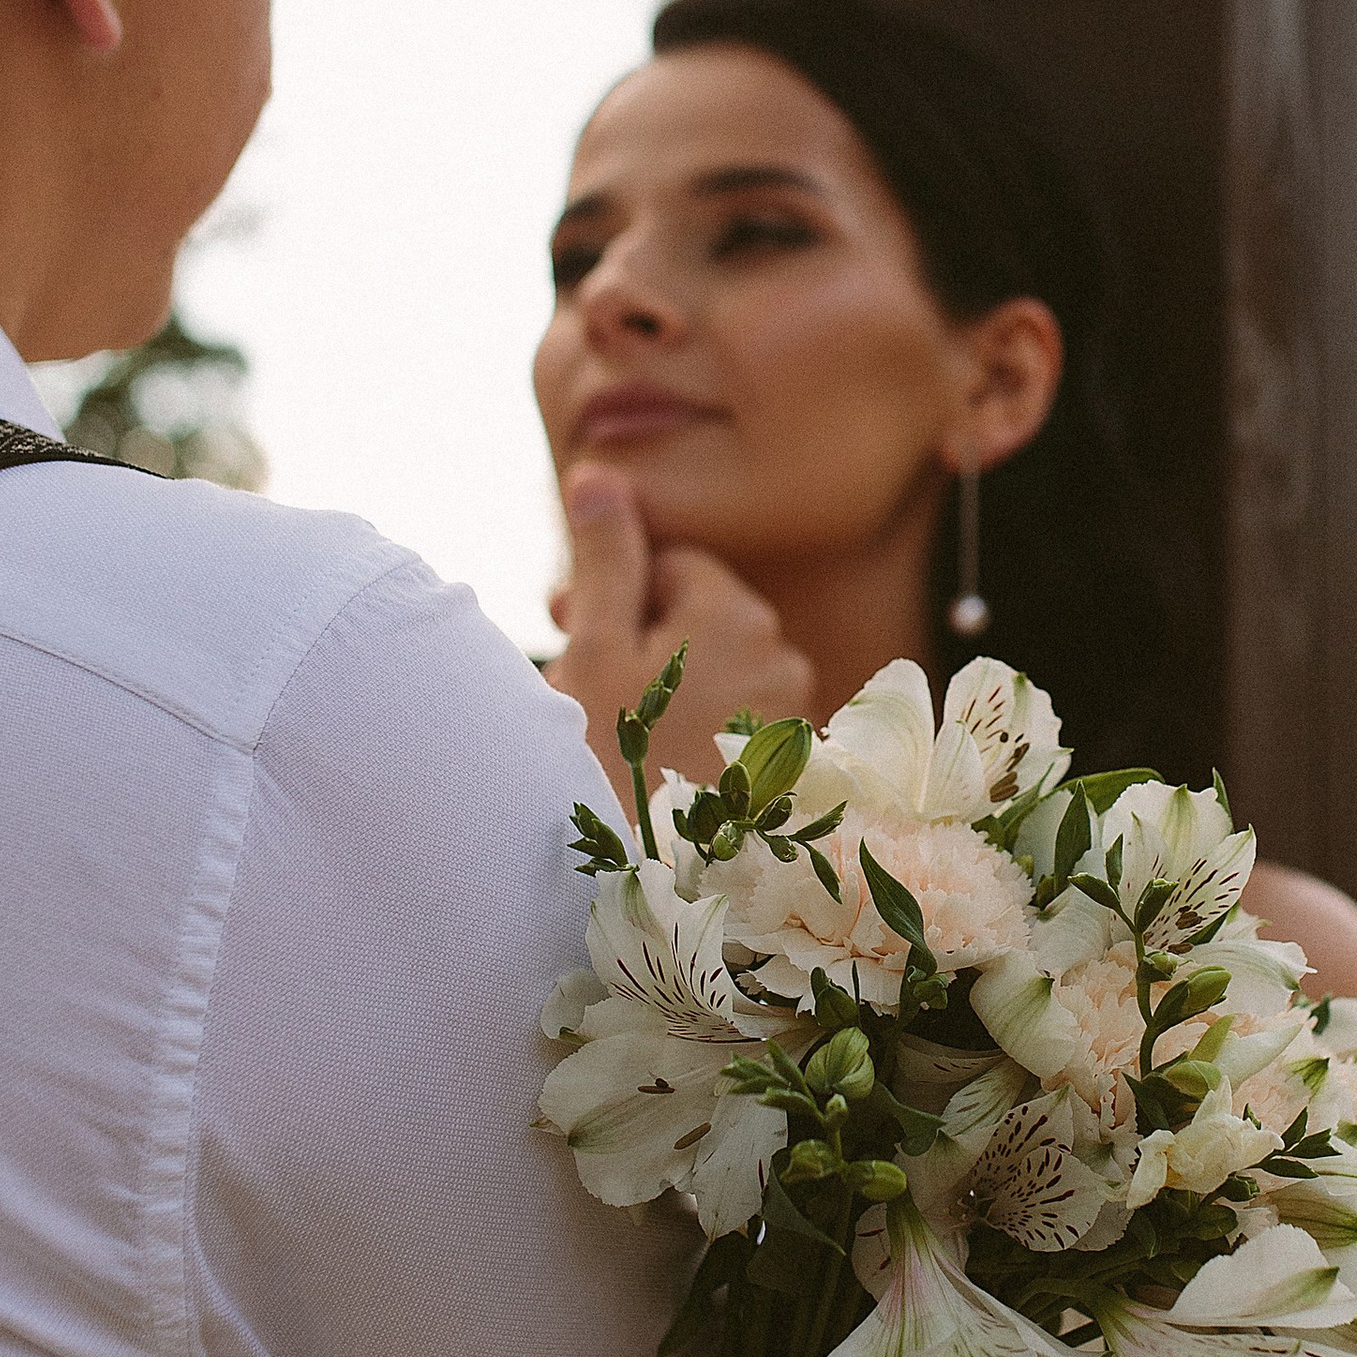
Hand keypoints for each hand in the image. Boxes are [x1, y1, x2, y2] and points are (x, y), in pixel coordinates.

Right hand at [546, 468, 814, 801]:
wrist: (634, 881)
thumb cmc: (600, 757)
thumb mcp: (593, 646)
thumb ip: (606, 557)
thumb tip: (601, 476)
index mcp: (737, 615)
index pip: (675, 565)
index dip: (616, 590)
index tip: (566, 625)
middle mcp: (782, 658)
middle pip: (699, 617)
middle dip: (640, 635)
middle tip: (578, 676)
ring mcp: (790, 719)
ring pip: (714, 672)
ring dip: (664, 682)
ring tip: (611, 727)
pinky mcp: (786, 772)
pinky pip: (731, 723)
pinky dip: (691, 728)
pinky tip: (649, 764)